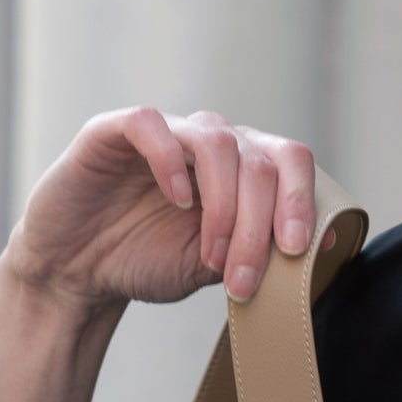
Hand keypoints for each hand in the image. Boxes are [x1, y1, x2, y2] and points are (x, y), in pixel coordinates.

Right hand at [3, 106, 326, 316]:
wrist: (77, 272)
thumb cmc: (149, 260)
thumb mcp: (217, 264)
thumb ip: (264, 248)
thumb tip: (325, 243)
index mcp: (243, 167)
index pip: (291, 163)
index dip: (302, 203)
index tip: (297, 252)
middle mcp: (211, 141)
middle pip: (260, 161)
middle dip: (259, 226)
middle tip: (243, 276)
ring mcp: (166, 132)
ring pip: (218, 143)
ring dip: (224, 208)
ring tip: (211, 253)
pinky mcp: (112, 132)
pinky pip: (151, 125)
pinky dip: (170, 161)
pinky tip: (177, 200)